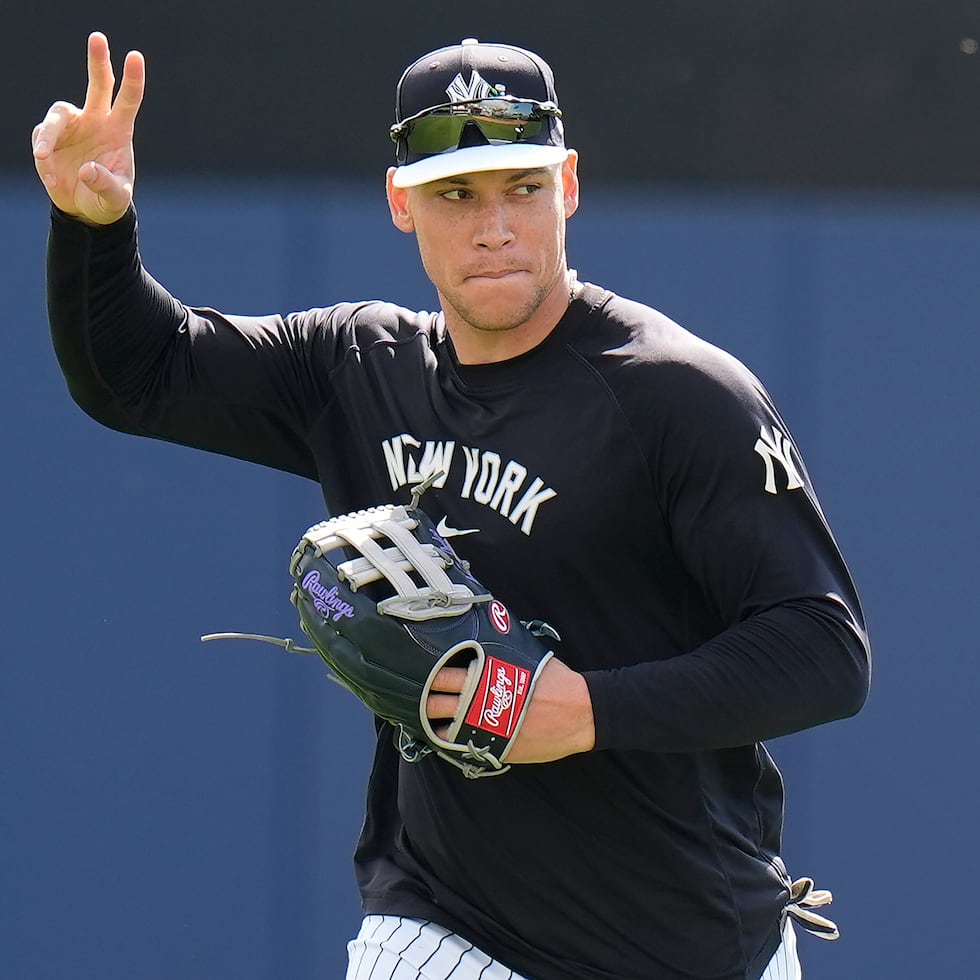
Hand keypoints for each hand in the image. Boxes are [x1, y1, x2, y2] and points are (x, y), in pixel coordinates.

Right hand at [32, 32, 144, 225]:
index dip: (133, 79)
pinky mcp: (49, 138)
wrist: (85, 211)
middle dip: (97, 60)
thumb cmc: (107, 201)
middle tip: (98, 37)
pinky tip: (54, 182)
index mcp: (117, 131)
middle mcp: (95, 121)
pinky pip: (42, 142)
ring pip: (56, 116)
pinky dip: (45, 162)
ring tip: (43, 158)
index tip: (135, 56)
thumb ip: (105, 186)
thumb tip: (86, 170)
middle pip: (97, 85)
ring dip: (48, 136)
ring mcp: (71, 127)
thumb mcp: (114, 199)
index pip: (127, 101)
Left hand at [426, 657, 595, 763]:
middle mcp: (484, 699)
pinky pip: (459, 744)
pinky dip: (445, 739)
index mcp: (490, 674)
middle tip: (415, 689)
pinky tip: (439, 733)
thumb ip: (502, 648)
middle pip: (439, 696)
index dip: (430, 670)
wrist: (579, 713)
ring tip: (420, 710)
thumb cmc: (555, 681)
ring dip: (428, 716)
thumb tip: (485, 631)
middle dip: (424, 693)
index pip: (447, 672)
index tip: (419, 666)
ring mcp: (487, 726)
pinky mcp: (494, 746)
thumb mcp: (528, 655)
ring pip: (444, 721)